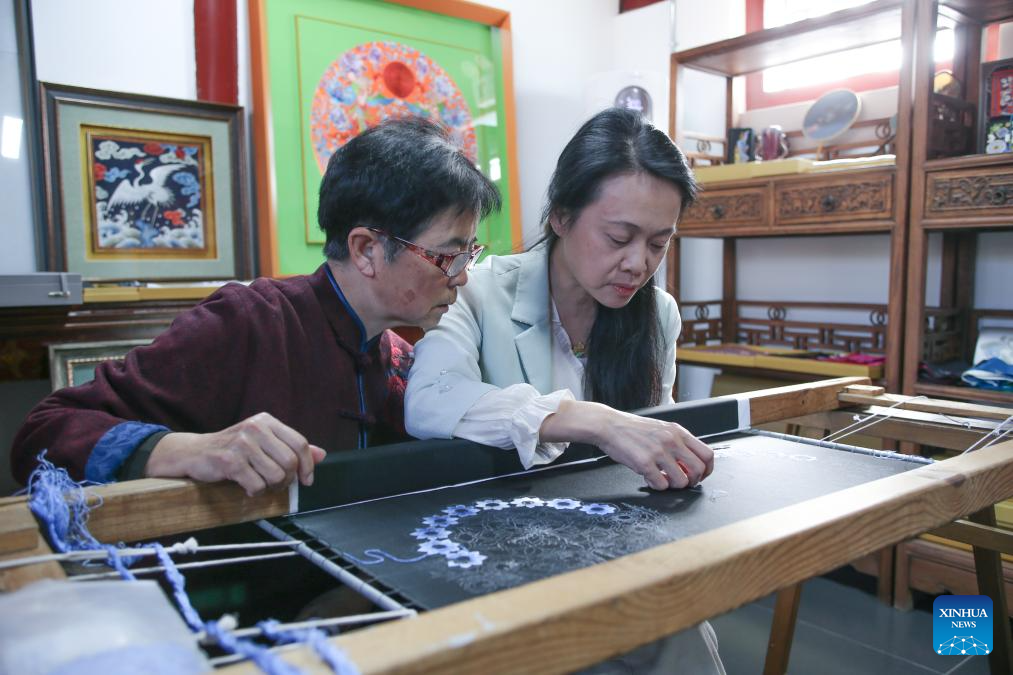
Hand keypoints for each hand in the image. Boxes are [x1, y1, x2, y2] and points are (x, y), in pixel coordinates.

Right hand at [145, 412, 326, 495]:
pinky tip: (246, 487)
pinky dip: (254, 492)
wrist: (193, 453)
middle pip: (289, 462)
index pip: (299, 443)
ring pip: (275, 476)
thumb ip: (290, 447)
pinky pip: (256, 485)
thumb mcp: (263, 442)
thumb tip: (322, 454)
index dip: (307, 465)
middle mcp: (255, 428)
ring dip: (270, 487)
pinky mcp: (229, 461)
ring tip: (260, 484)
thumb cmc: (232, 449)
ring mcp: (242, 444)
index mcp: (267, 421)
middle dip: (287, 480)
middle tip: (276, 484)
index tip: (307, 480)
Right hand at [540, 400, 713, 489]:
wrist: (608, 425)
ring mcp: (658, 452)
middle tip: (682, 482)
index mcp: (678, 432)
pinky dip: (657, 486)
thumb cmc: (632, 429)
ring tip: (663, 480)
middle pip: (699, 470)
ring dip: (674, 486)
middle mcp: (672, 441)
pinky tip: (650, 479)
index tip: (700, 476)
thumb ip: (677, 443)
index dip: (707, 470)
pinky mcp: (644, 463)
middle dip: (693, 481)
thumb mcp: (661, 429)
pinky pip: (660, 484)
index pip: (707, 454)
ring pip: (681, 481)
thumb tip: (688, 463)